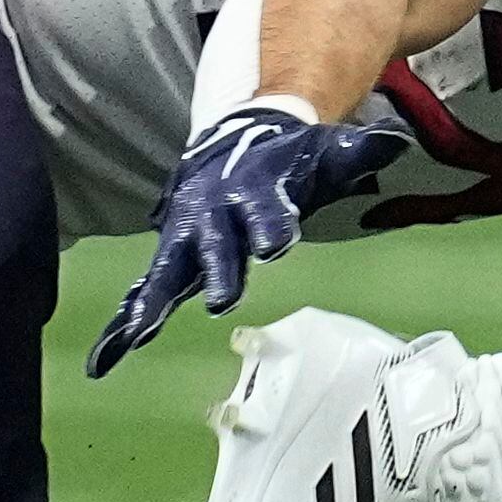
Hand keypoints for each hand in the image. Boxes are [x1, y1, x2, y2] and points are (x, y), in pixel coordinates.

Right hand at [87, 103, 408, 378]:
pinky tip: (105, 360)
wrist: (234, 143)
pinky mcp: (170, 260)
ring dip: (149, 305)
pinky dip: (123, 325)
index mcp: (252, 190)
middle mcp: (212, 215)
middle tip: (220, 300)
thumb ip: (358, 151)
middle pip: (215, 246)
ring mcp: (185, 239)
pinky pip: (142, 295)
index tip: (276, 243)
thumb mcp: (324, 152)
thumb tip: (395, 141)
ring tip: (132, 336)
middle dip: (216, 270)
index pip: (265, 210)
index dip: (270, 223)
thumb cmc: (286, 159)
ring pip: (164, 275)